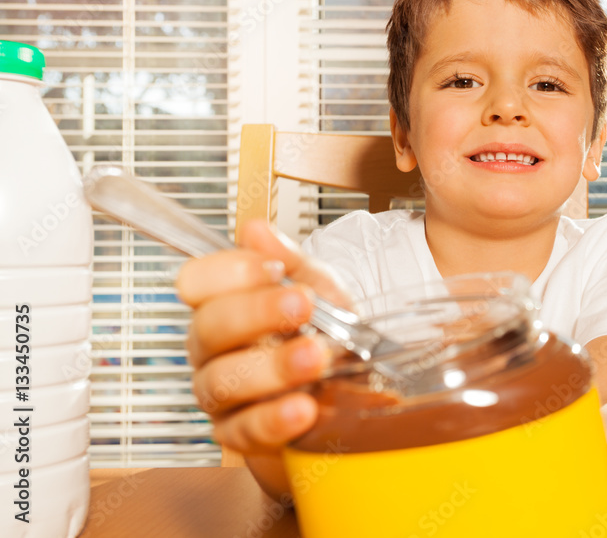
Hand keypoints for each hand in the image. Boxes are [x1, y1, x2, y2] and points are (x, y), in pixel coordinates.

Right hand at [178, 219, 351, 456]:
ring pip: (222, 381)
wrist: (352, 391)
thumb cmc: (324, 333)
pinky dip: (273, 420)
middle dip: (256, 313)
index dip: (228, 271)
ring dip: (271, 367)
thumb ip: (290, 261)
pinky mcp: (240, 436)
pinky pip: (243, 431)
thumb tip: (255, 229)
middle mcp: (213, 350)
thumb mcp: (319, 289)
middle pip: (208, 327)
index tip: (272, 269)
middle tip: (302, 305)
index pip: (195, 281)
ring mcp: (222, 396)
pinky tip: (304, 408)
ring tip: (314, 357)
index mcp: (223, 304)